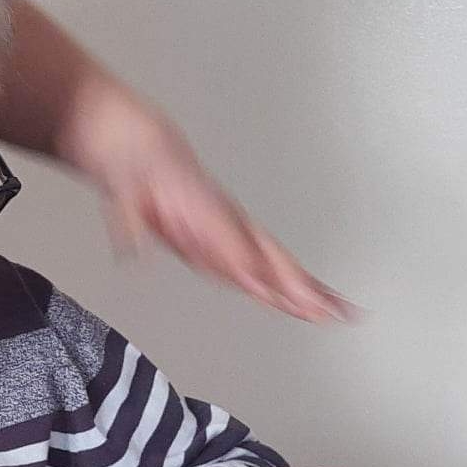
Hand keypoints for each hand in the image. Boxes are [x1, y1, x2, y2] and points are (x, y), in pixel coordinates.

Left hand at [99, 108, 356, 325]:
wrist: (152, 152)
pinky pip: (270, 275)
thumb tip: (134, 250)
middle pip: (270, 259)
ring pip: (281, 268)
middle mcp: (229, 225)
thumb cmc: (141, 172)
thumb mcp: (124, 192)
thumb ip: (129, 220)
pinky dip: (295, 293)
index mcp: (203, 212)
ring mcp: (238, 236)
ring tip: (341, 314)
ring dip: (311, 292)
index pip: (231, 248)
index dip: (247, 269)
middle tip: (325, 309)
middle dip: (297, 286)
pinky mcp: (236, 249)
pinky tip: (313, 309)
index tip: (266, 291)